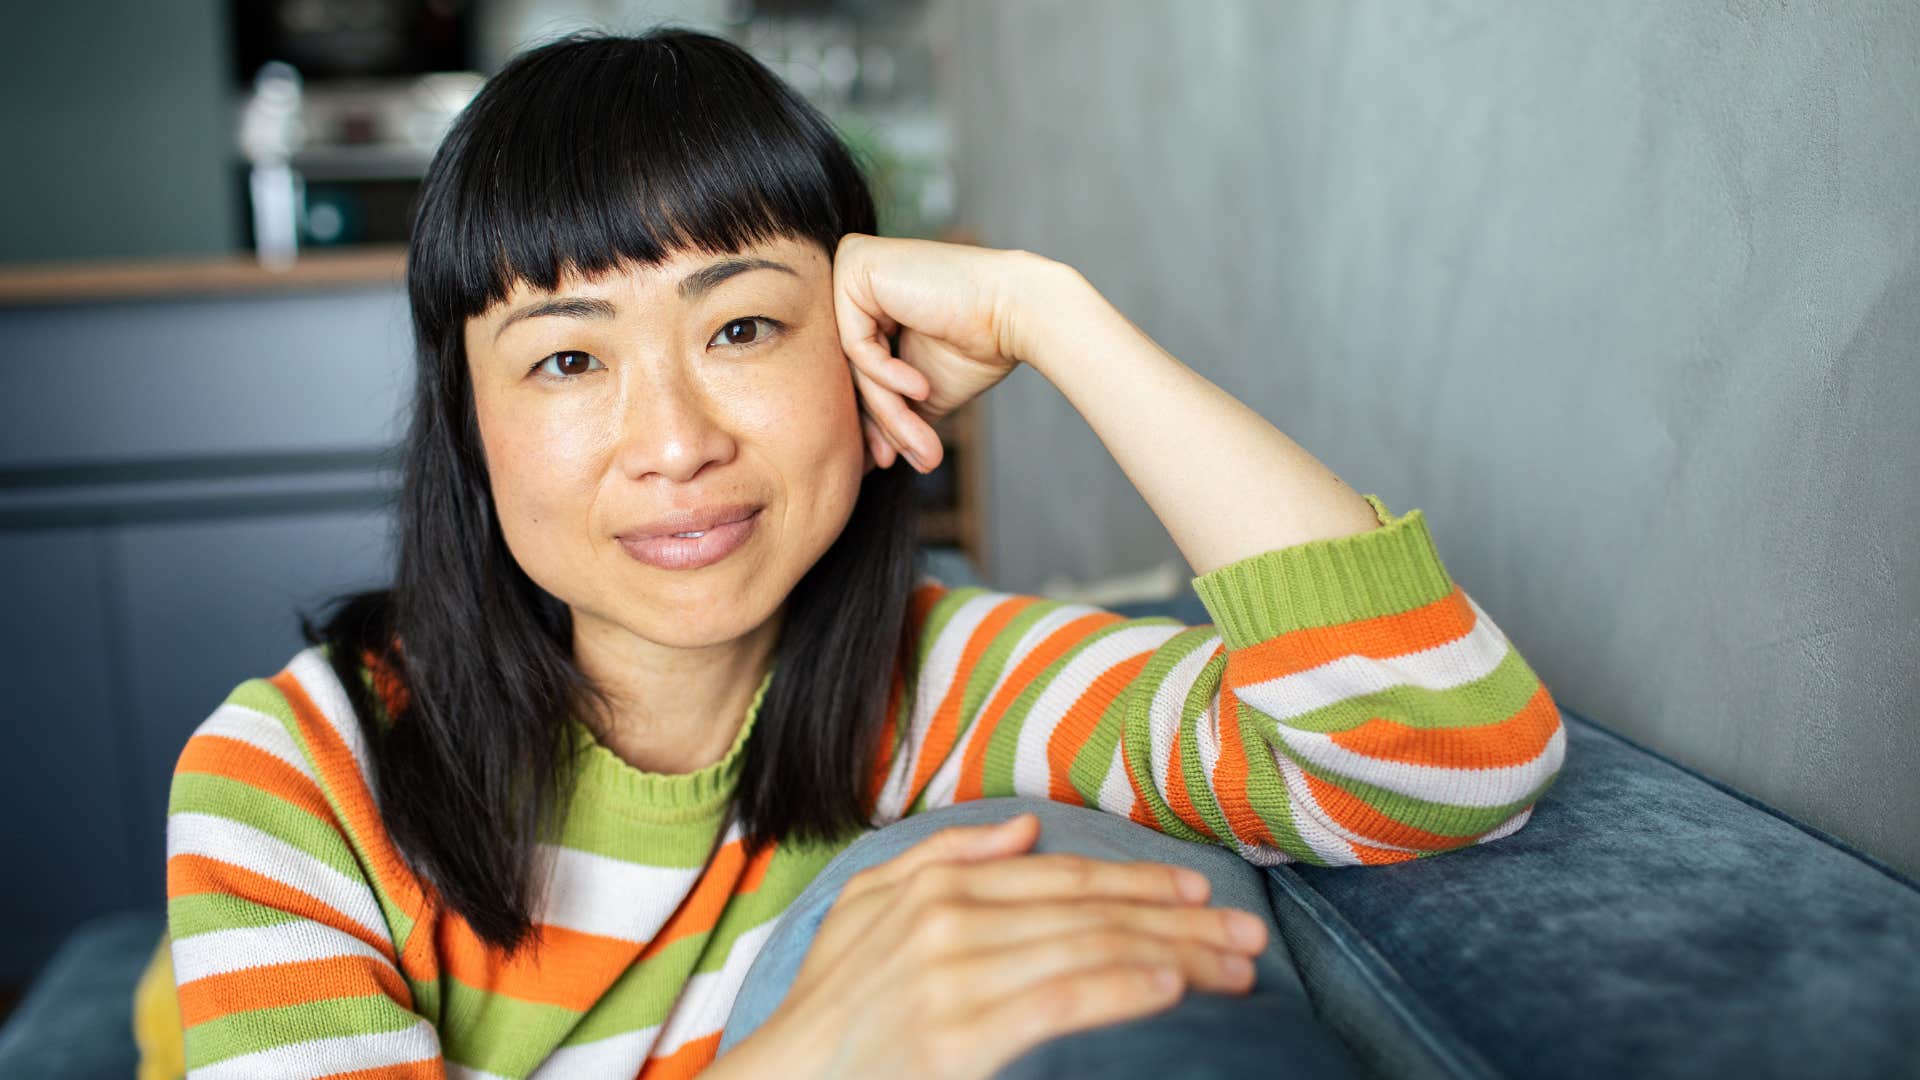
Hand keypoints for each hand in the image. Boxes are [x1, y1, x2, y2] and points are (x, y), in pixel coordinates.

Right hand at [714, 812, 1269, 1079]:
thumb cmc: (830, 1005)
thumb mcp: (866, 906)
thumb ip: (942, 856)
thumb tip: (1024, 829)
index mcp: (936, 886)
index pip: (1063, 878)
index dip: (1140, 880)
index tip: (1201, 891)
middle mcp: (948, 922)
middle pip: (1092, 914)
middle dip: (1180, 922)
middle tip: (1247, 934)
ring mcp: (954, 981)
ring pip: (1092, 952)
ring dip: (1177, 956)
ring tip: (1235, 968)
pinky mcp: (961, 1040)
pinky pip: (1061, 1003)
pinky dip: (1122, 989)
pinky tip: (1172, 987)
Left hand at [833, 233, 1057, 473]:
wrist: (1018, 312)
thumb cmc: (980, 346)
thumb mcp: (922, 389)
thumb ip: (890, 410)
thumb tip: (863, 462)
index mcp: (869, 303)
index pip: (857, 371)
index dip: (876, 420)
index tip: (891, 461)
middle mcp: (855, 281)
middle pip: (854, 370)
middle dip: (883, 422)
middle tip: (903, 461)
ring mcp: (852, 269)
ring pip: (855, 363)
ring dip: (890, 410)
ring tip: (923, 444)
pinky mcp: (856, 265)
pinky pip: (857, 343)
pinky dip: (888, 374)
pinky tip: (921, 387)